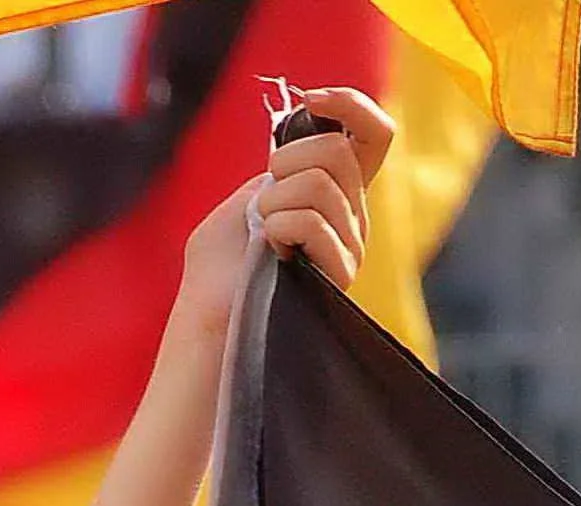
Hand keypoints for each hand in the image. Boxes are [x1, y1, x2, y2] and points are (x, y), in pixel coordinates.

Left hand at [169, 85, 394, 343]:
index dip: (350, 106)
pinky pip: (316, 222)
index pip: (374, 135)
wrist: (206, 330)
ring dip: (275, 201)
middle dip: (287, 163)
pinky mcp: (339, 275)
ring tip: (262, 235)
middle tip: (262, 204)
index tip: (309, 101)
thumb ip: (278, 171)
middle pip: (339, 152)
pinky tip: (270, 251)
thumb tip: (308, 138)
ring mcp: (350, 248)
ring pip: (323, 184)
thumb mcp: (241, 204)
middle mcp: (352, 220)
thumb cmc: (214, 275)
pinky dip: (281, 226)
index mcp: (334, 197)